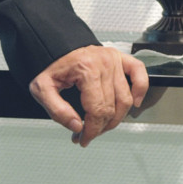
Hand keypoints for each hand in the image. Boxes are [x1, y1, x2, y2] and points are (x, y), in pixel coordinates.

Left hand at [29, 45, 149, 147]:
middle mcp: (104, 63)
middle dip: (100, 128)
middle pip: (112, 108)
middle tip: (89, 134)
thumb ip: (56, 110)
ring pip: (125, 99)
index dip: (91, 130)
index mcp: (86, 69)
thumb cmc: (50, 64)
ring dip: (117, 118)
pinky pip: (139, 73)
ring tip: (103, 125)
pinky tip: (135, 103)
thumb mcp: (42, 88)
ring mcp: (114, 59)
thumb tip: (76, 126)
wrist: (54, 44)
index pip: (97, 110)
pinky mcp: (120, 57)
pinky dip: (140, 89)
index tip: (83, 139)